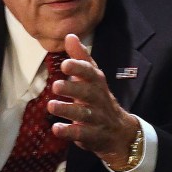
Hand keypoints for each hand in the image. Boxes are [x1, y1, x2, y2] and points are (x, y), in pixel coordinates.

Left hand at [49, 34, 139, 167]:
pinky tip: (56, 129)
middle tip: (56, 86)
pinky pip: (81, 134)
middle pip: (88, 93)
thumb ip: (81, 58)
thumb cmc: (100, 99)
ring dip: (67, 109)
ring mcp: (96, 118)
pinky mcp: (92, 136)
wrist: (120, 132)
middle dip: (73, 89)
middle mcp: (98, 99)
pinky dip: (69, 132)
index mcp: (97, 83)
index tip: (65, 64)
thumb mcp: (93, 78)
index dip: (79, 68)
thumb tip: (70, 35)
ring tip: (51, 106)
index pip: (90, 73)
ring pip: (83, 114)